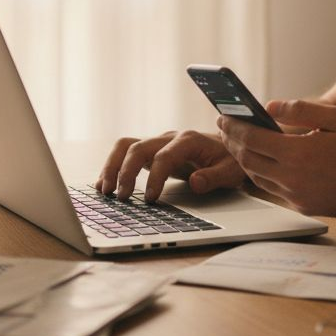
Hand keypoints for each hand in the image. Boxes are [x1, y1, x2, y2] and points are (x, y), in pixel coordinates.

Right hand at [94, 130, 245, 201]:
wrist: (231, 146)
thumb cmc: (230, 158)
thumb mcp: (231, 170)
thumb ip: (214, 177)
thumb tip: (195, 182)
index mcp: (188, 140)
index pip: (164, 156)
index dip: (155, 177)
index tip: (150, 199)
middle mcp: (169, 137)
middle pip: (137, 147)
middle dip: (125, 171)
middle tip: (120, 197)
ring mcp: (158, 142)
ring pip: (126, 146)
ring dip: (112, 166)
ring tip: (104, 190)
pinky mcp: (152, 150)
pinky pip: (127, 153)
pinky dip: (114, 166)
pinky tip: (105, 183)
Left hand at [218, 99, 335, 216]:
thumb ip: (300, 110)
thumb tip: (269, 106)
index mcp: (297, 153)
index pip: (251, 139)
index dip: (233, 127)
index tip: (223, 117)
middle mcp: (292, 178)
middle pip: (247, 160)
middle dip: (232, 143)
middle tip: (226, 129)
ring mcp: (296, 196)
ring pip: (256, 178)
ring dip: (244, 160)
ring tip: (240, 144)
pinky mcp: (302, 207)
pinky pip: (274, 190)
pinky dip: (263, 175)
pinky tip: (263, 162)